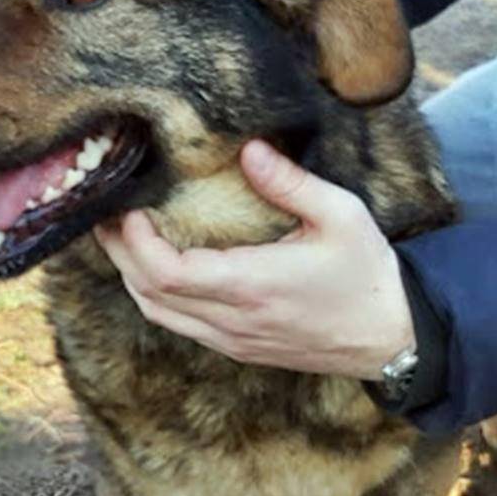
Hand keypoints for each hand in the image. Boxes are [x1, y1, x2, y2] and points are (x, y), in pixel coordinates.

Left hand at [94, 140, 415, 378]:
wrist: (391, 338)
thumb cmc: (367, 275)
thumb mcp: (341, 216)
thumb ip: (291, 183)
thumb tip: (249, 148)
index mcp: (252, 287)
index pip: (167, 274)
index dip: (135, 243)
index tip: (129, 209)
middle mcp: (233, 320)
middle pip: (149, 295)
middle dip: (119, 254)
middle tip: (105, 214)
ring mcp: (232, 339)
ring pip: (158, 314)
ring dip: (132, 276)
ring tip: (121, 237)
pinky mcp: (237, 347)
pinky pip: (178, 324)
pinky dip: (155, 295)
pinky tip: (155, 265)